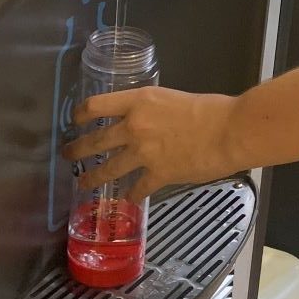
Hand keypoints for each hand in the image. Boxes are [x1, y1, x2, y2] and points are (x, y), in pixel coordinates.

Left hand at [63, 86, 237, 200]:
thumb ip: (154, 111)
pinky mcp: (158, 175)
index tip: (76, 120)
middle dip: (77, 150)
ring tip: (83, 183)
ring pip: (107, 169)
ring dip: (93, 178)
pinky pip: (137, 188)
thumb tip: (149, 123)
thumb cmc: (212, 110)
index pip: (97, 106)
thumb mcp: (173, 100)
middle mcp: (135, 126)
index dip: (81, 114)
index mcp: (139, 101)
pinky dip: (131, 195)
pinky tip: (129, 198)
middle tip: (68, 155)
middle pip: (95, 140)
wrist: (230, 131)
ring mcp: (144, 153)